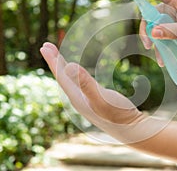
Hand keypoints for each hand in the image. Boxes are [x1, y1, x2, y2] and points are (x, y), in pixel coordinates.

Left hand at [40, 42, 164, 142]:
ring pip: (71, 82)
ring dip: (64, 68)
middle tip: (47, 47)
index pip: (61, 76)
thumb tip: (69, 66)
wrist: (132, 130)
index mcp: (77, 98)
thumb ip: (86, 84)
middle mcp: (79, 100)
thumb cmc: (119, 115)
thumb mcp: (102, 98)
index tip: (44, 46)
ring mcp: (87, 102)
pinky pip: (80, 85)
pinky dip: (76, 76)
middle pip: (63, 78)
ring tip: (59, 59)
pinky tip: (79, 76)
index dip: (53, 60)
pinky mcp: (96, 101)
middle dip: (55, 62)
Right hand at [128, 0, 176, 65]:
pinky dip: (161, 44)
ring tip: (157, 56)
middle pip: (151, 13)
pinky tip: (163, 58)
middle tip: (147, 44)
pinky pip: (161, 33)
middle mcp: (171, 7)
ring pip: (155, 26)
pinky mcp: (171, 25)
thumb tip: (152, 33)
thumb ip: (171, 31)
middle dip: (146, 29)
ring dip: (154, 40)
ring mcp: (171, 17)